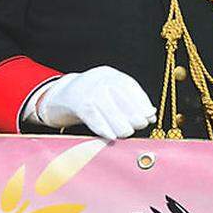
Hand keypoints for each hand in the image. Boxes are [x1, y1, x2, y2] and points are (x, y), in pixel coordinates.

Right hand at [35, 67, 156, 140]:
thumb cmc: (93, 95)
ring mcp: (89, 91)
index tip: (149, 117)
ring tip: (126, 133)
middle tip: (138, 127)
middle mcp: (101, 80)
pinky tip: (111, 137)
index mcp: (112, 76)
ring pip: (111, 112)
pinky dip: (104, 129)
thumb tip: (151, 115)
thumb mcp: (112, 92)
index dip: (143, 104)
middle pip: (124, 101)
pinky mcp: (78, 104)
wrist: (61, 94)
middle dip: (134, 117)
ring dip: (121, 126)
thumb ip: (131, 101)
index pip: (132, 89)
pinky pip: (94, 119)